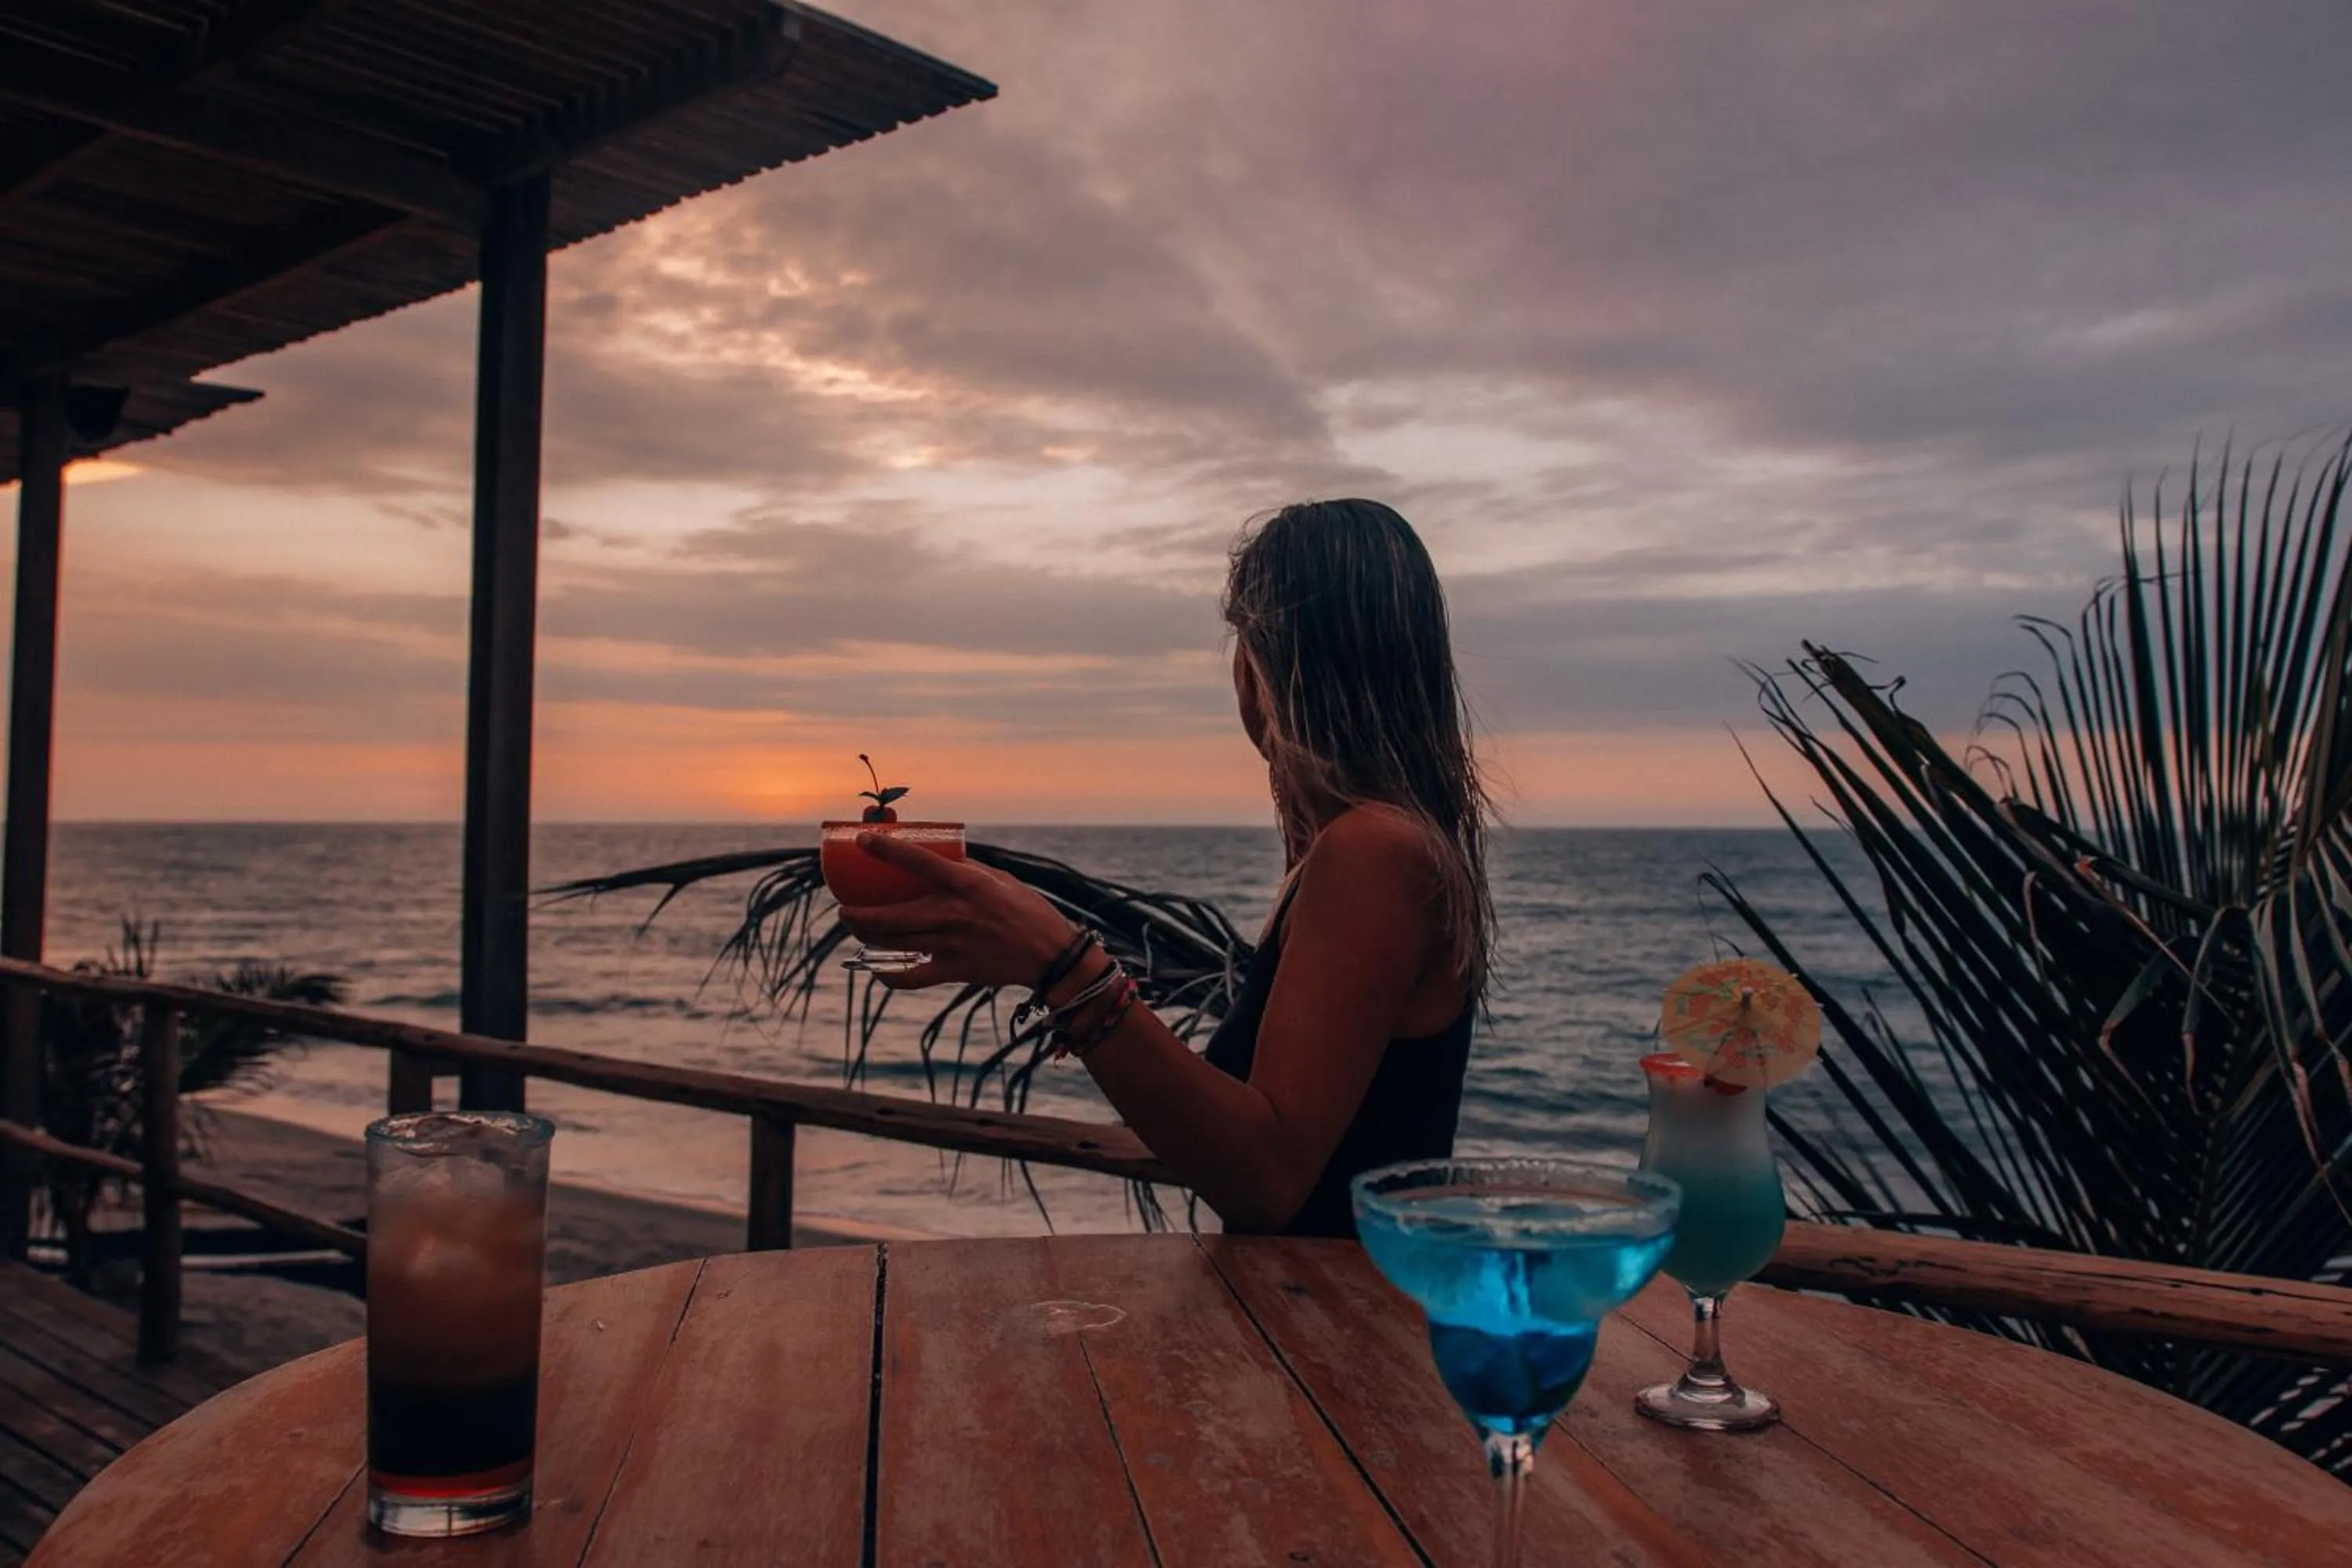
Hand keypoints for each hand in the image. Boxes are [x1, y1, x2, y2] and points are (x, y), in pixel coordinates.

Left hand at [836, 833, 1076, 990]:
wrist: (1049, 952)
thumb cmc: (1024, 908)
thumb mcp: (997, 878)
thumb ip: (964, 870)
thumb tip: (935, 858)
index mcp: (965, 883)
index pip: (916, 860)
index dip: (884, 849)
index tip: (861, 841)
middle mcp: (952, 913)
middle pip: (889, 915)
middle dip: (856, 913)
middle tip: (844, 907)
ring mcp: (951, 944)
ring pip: (892, 944)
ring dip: (865, 937)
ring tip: (856, 928)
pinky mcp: (954, 970)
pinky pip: (909, 977)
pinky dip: (887, 975)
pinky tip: (876, 969)